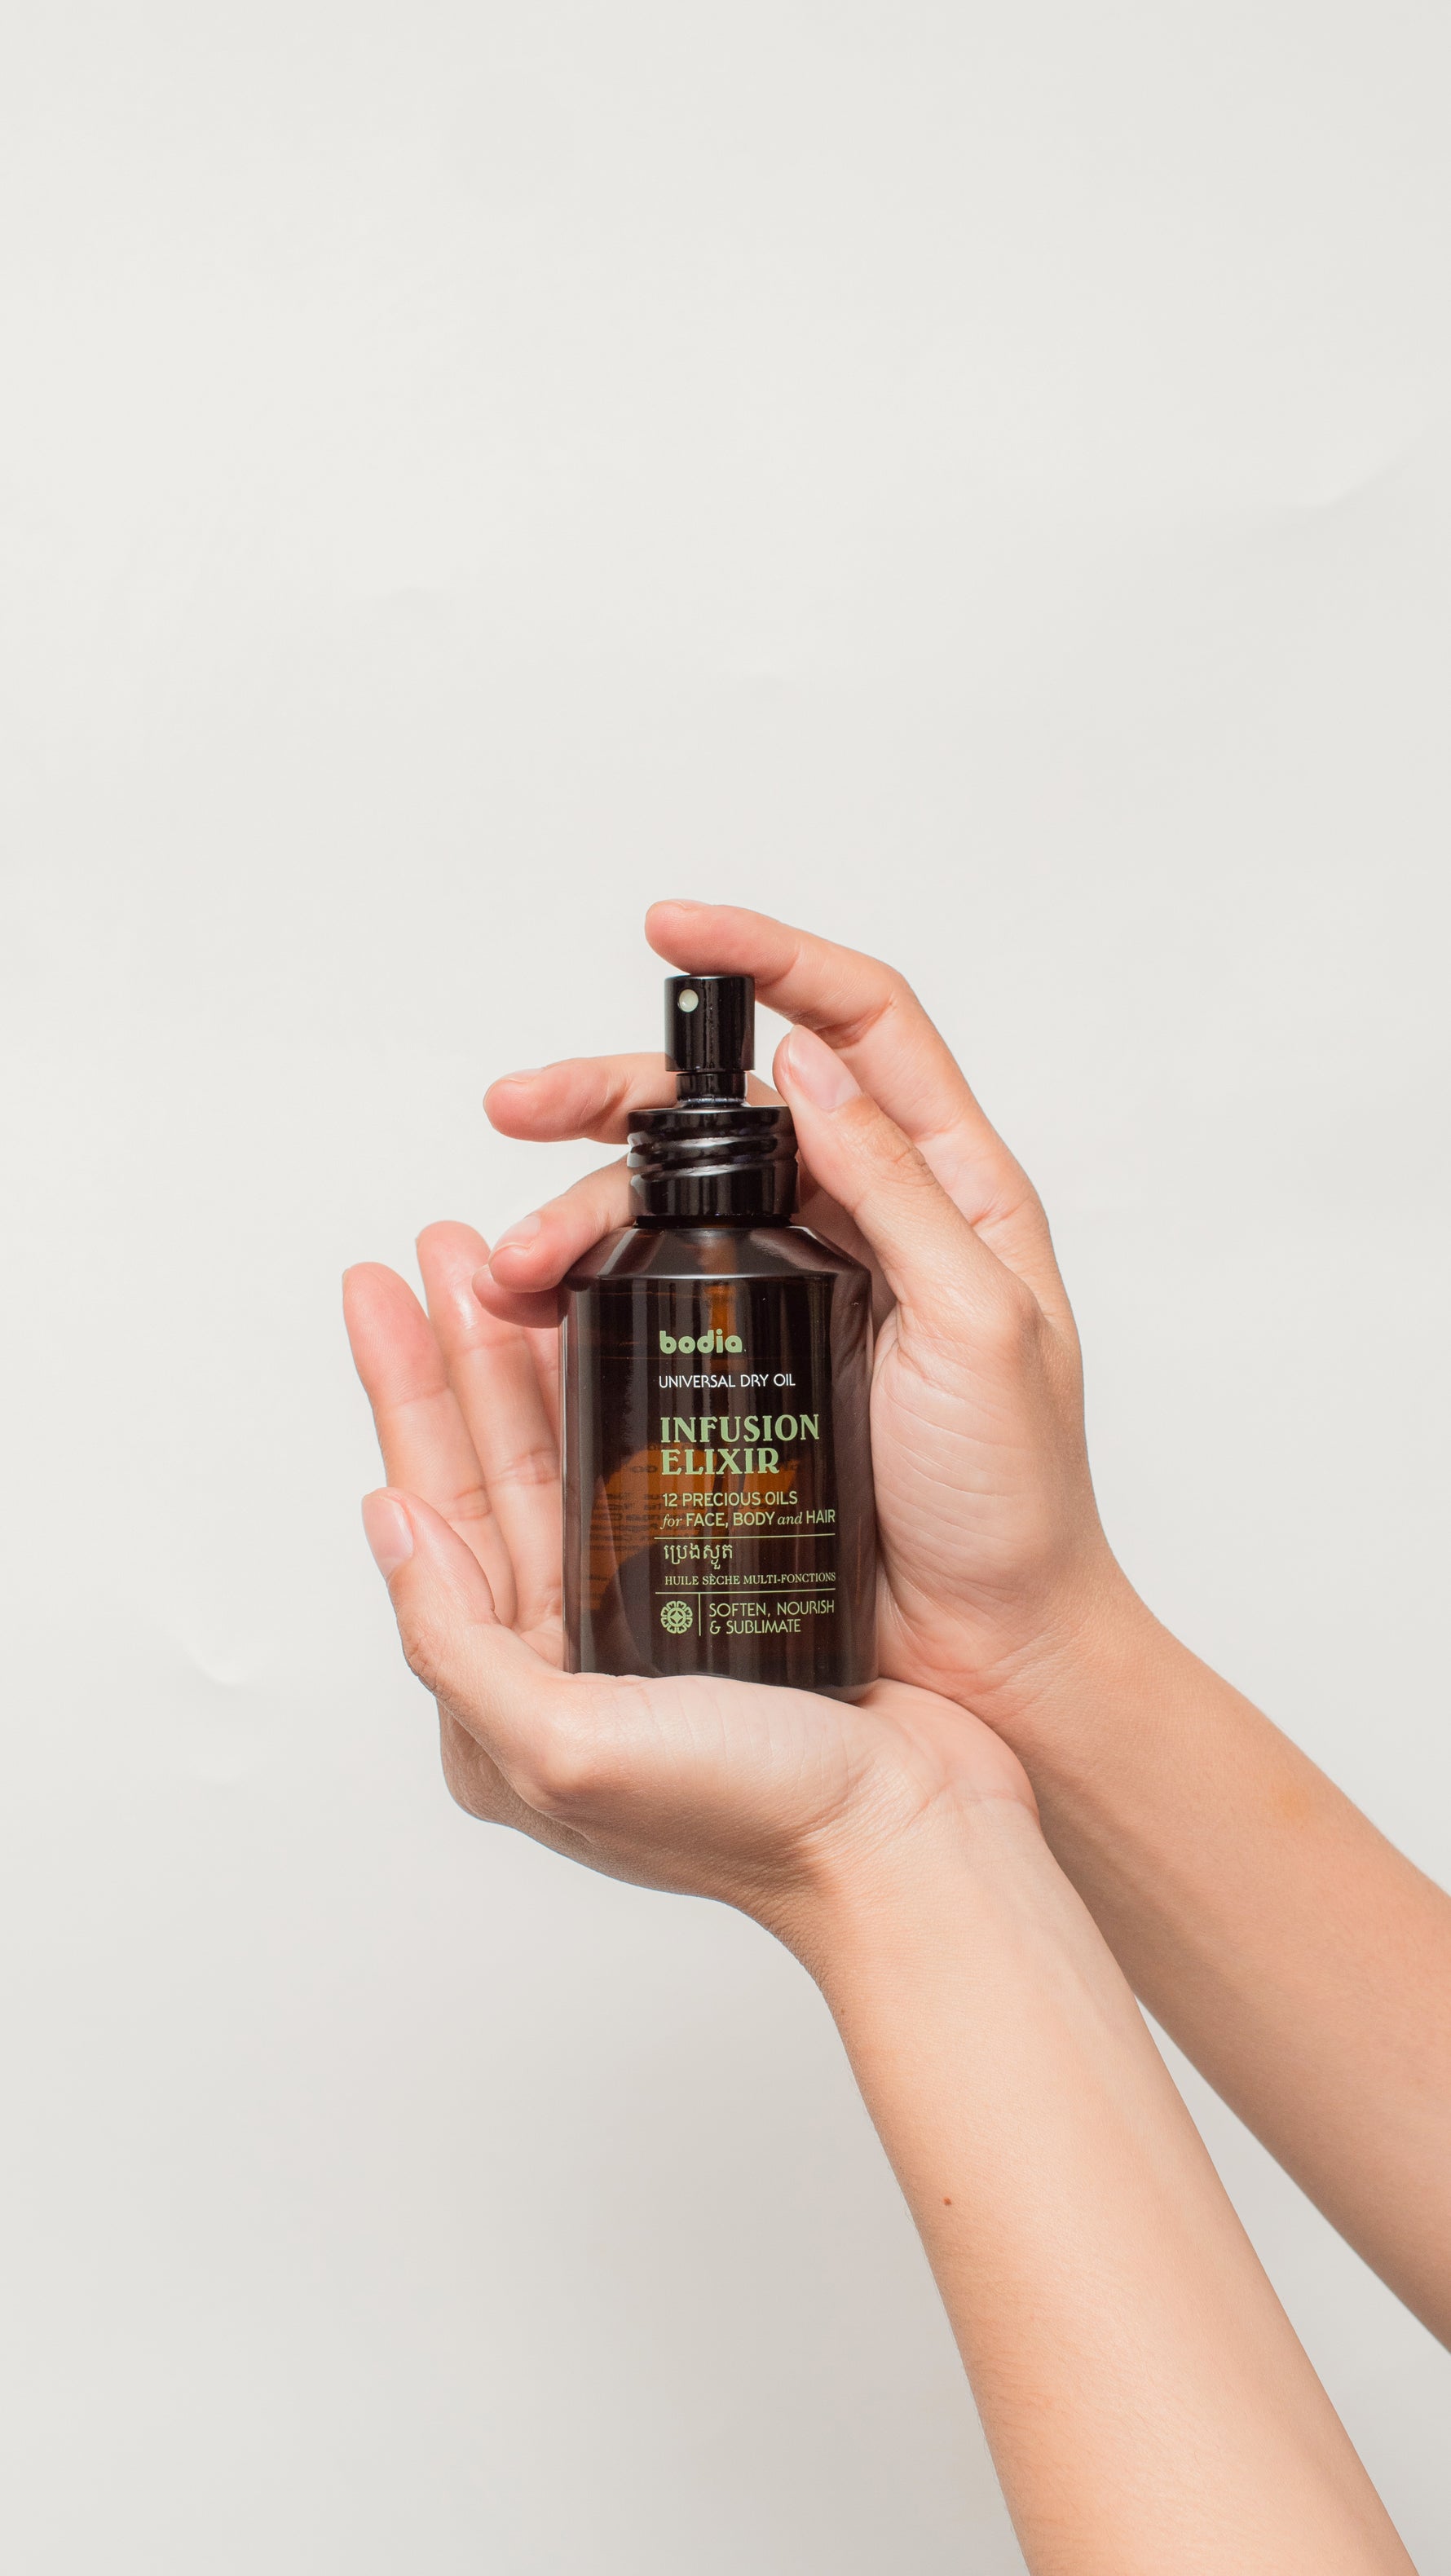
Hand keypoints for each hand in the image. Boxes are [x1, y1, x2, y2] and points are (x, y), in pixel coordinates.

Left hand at [342, 1242, 1034, 1938]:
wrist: (915, 1838)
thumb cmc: (756, 1818)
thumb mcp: (563, 1748)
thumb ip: (455, 1642)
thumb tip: (387, 1521)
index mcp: (505, 1700)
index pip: (433, 1513)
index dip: (405, 1394)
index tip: (380, 1294)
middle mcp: (566, 1655)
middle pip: (493, 1467)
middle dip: (462, 1352)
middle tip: (441, 1247)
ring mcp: (647, 1619)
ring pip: (572, 1455)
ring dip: (536, 1358)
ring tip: (510, 1262)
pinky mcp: (729, 1588)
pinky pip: (659, 1467)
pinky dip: (631, 1395)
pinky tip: (622, 1329)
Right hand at [477, 901, 1126, 1722]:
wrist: (986, 1655)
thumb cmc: (1011, 1502)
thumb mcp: (977, 1326)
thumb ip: (900, 1187)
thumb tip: (808, 1062)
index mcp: (949, 1185)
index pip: (860, 1020)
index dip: (768, 956)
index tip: (670, 931)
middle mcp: (869, 1217)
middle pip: (730, 1104)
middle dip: (613, 1090)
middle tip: (515, 1108)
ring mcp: (803, 1288)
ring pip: (671, 1199)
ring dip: (577, 1208)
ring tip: (514, 1269)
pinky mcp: (747, 1363)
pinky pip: (653, 1291)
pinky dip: (584, 1284)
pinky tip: (531, 1310)